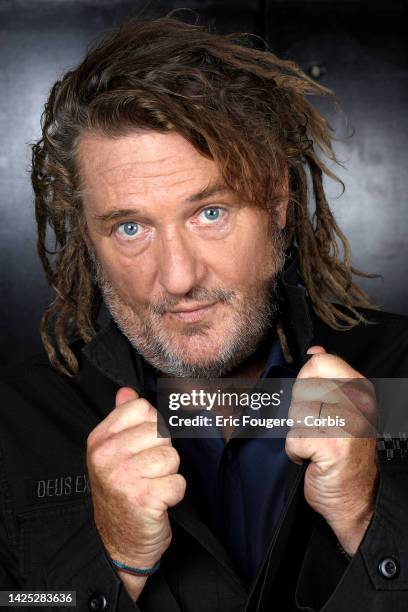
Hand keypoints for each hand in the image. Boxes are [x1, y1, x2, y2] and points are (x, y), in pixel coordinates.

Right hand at [87, 387, 185, 598]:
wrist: (117, 544)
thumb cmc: (121, 494)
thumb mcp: (113, 454)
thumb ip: (121, 419)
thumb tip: (126, 391)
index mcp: (99, 440)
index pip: (141, 408)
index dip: (151, 427)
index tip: (141, 448)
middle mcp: (107, 456)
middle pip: (160, 431)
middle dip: (161, 452)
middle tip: (146, 473)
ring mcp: (123, 477)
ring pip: (172, 456)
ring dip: (168, 474)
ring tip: (150, 487)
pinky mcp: (143, 498)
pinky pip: (178, 482)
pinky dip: (173, 494)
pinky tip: (157, 502)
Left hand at [285, 346, 378, 554]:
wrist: (354, 497)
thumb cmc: (344, 453)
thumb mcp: (341, 408)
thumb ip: (327, 378)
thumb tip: (314, 350)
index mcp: (360, 389)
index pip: (321, 362)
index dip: (307, 380)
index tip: (316, 400)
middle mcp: (356, 403)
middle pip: (303, 387)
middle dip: (301, 411)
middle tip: (319, 429)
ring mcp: (344, 423)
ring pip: (295, 413)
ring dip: (298, 432)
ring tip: (317, 443)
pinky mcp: (328, 445)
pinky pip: (292, 438)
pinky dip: (296, 452)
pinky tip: (313, 458)